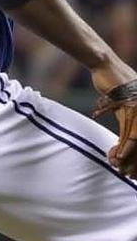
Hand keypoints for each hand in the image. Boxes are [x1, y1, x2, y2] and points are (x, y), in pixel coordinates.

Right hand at [91, 59, 136, 175]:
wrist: (106, 68)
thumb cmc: (114, 86)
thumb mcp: (123, 107)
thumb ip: (128, 122)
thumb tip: (126, 142)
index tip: (131, 167)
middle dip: (135, 159)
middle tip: (127, 172)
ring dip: (127, 155)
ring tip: (119, 166)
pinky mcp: (131, 106)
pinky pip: (129, 132)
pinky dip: (123, 146)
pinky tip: (117, 156)